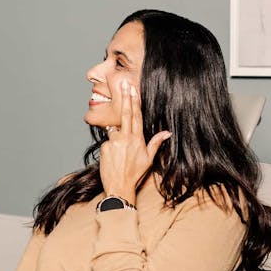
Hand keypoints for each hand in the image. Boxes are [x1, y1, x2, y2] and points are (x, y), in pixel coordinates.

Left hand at [99, 80, 171, 201]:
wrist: (119, 187)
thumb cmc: (135, 174)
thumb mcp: (148, 159)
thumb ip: (155, 143)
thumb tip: (167, 132)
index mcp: (137, 139)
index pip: (136, 116)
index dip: (134, 102)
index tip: (132, 90)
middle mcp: (125, 138)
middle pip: (125, 114)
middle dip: (125, 98)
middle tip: (123, 84)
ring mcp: (113, 142)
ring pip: (114, 133)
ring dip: (118, 139)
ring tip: (121, 156)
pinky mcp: (104, 147)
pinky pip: (107, 142)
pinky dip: (111, 147)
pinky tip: (114, 159)